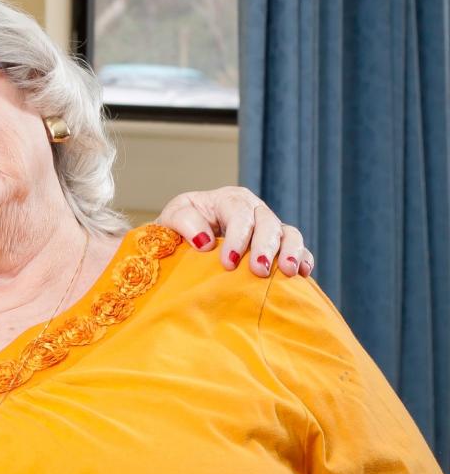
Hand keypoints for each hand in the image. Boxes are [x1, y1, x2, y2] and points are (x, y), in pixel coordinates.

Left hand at [156, 186, 314, 277]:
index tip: (228, 262)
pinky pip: (299, 249)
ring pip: (288, 233)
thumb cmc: (178, 229)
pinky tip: (302, 273)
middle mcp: (253, 210)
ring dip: (291, 252)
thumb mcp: (171, 219)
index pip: (239, 213)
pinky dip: (304, 259)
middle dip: (265, 247)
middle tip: (259, 271)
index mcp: (228, 200)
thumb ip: (184, 222)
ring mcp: (269, 228)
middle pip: (268, 222)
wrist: (183, 241)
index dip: (237, 237)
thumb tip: (206, 241)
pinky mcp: (279, 246)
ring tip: (289, 272)